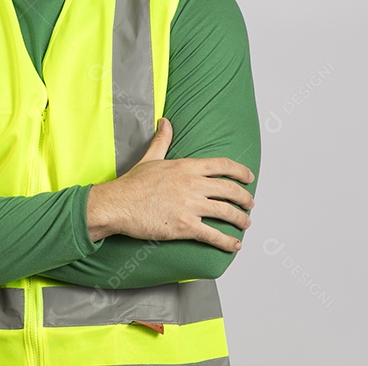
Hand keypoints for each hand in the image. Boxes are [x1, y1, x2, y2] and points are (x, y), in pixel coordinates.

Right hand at [86, 117, 254, 250]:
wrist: (118, 204)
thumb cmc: (132, 184)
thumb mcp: (150, 158)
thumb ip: (162, 140)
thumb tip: (165, 122)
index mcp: (186, 167)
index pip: (222, 166)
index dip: (240, 171)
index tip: (249, 177)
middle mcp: (192, 184)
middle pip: (230, 190)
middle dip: (245, 198)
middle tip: (250, 203)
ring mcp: (190, 206)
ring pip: (226, 212)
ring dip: (241, 219)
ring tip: (245, 223)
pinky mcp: (185, 226)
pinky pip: (213, 235)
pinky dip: (227, 241)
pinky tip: (235, 245)